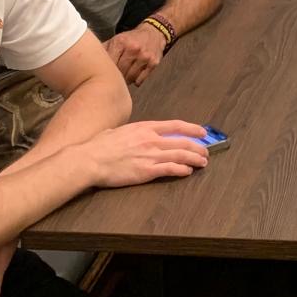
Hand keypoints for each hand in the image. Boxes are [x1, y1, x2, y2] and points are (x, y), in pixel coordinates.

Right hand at [87, 119, 209, 187]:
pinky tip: (188, 171)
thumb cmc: (98, 146)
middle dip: (197, 147)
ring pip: (180, 155)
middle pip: (182, 141)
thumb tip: (127, 134)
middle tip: (205, 151)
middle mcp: (150, 139)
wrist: (90, 159)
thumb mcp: (117, 131)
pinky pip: (170, 169)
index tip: (201, 131)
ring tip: (202, 162)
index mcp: (144, 127)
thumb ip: (128, 133)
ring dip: (194, 159)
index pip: (175, 126)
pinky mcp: (146, 171)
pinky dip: (181, 170)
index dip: (191, 128)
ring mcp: (149, 155)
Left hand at [106, 22, 165, 85]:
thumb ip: (103, 49)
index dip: (106, 70)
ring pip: (130, 77)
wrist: (154, 32)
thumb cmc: (131, 38)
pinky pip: (140, 80)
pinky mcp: (153, 63)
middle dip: (116, 76)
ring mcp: (144, 56)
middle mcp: (133, 48)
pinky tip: (134, 76)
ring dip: (125, 80)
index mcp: (121, 42)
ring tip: (123, 77)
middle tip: (113, 78)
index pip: (110, 63)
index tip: (104, 74)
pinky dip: (135, 81)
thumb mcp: (116, 39)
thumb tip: (87, 60)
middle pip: (120, 71)